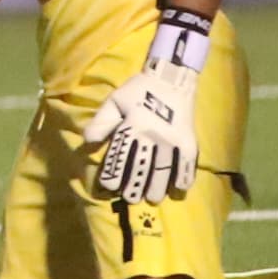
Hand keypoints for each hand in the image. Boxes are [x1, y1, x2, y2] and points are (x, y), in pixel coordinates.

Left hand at [79, 65, 199, 205]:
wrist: (171, 79)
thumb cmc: (138, 91)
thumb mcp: (114, 101)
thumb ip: (100, 123)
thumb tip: (88, 142)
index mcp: (132, 126)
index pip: (121, 157)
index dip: (114, 175)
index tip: (109, 188)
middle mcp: (153, 136)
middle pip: (142, 169)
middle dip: (134, 186)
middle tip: (129, 198)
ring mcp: (173, 141)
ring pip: (164, 172)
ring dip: (157, 188)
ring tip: (151, 199)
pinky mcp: (189, 142)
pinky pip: (187, 166)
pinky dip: (183, 180)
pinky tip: (178, 191)